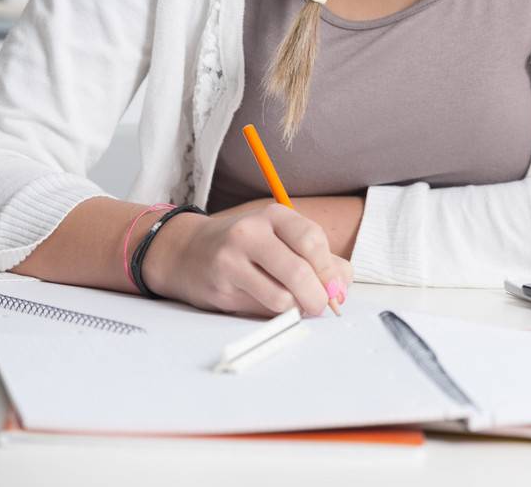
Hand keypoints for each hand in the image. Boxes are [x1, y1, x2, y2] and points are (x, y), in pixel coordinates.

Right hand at [143, 203, 352, 317]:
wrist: (187, 251)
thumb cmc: (245, 246)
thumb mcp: (281, 237)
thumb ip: (317, 257)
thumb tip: (342, 286)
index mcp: (273, 216)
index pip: (312, 240)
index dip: (330, 270)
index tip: (336, 288)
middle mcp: (250, 234)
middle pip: (298, 271)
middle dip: (318, 297)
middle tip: (322, 306)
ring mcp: (231, 261)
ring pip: (281, 297)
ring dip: (295, 309)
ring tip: (293, 305)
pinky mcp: (220, 289)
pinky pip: (260, 310)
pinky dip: (274, 314)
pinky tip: (269, 304)